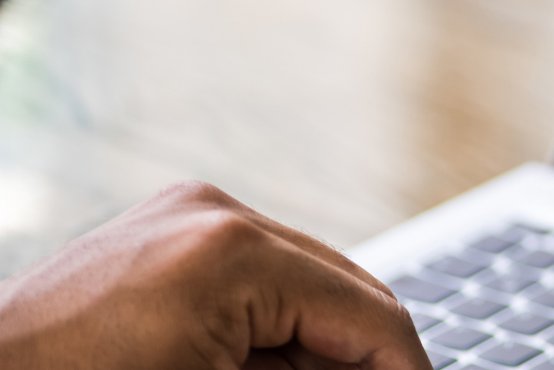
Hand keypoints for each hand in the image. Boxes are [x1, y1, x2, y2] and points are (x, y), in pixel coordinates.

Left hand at [0, 181, 429, 368]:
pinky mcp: (164, 230)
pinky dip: (276, 331)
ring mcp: (185, 213)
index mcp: (233, 253)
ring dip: (321, 349)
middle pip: (349, 292)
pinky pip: (258, 277)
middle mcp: (214, 213)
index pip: (374, 314)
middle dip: (365, 361)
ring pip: (308, 284)